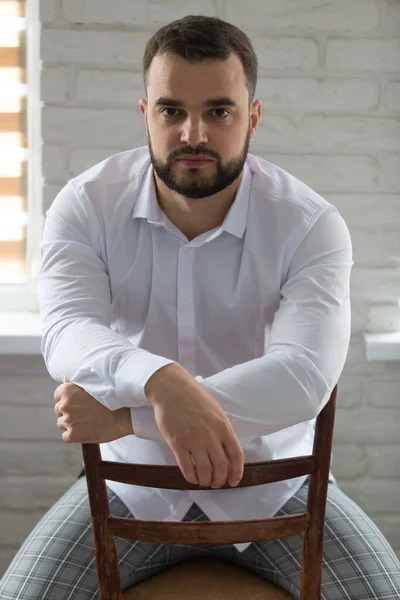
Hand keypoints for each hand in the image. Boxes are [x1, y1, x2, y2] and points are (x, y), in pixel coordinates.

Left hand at [54, 382, 132, 442]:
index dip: (68, 400)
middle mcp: (64, 404)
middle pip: (59, 410)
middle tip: (84, 414)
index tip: (78, 403)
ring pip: (62, 424)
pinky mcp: (72, 435)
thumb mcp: (93, 385)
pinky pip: (66, 436)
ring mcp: (68, 420)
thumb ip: (78, 387)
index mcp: (68, 390)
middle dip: (69, 412)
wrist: (123, 415)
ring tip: (87, 422)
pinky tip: (86, 431)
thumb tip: (70, 392)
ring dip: (71, 424)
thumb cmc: (112, 399)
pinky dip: (74, 435)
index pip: (58, 396)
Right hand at [145, 364, 243, 488]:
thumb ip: (222, 429)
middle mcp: (211, 435)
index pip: (236, 455)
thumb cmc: (193, 397)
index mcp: (223, 426)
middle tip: (216, 483)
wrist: (171, 388)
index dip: (237, 472)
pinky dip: (191, 477)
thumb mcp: (215, 410)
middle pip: (221, 467)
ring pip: (205, 472)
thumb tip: (226, 450)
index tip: (234, 480)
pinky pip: (187, 468)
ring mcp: (193, 440)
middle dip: (219, 480)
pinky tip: (192, 477)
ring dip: (205, 481)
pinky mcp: (177, 444)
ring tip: (203, 481)